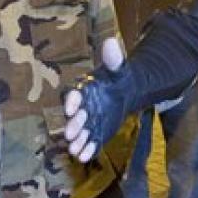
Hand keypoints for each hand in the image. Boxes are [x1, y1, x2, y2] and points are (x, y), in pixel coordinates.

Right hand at [64, 37, 129, 162]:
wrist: (126, 92)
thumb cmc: (117, 78)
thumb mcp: (118, 68)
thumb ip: (114, 58)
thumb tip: (112, 40)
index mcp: (84, 89)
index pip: (74, 94)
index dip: (72, 101)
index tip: (71, 108)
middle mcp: (81, 107)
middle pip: (75, 116)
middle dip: (73, 124)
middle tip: (71, 133)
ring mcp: (88, 121)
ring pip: (81, 132)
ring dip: (77, 140)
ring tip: (74, 149)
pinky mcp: (96, 132)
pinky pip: (90, 141)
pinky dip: (87, 149)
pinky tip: (85, 156)